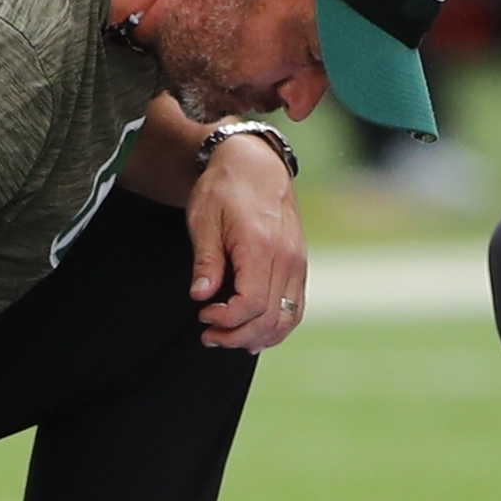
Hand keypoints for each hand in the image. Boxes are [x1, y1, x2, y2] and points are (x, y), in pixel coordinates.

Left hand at [187, 132, 306, 350]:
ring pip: (288, 318)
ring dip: (259, 336)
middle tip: (209, 336)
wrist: (256, 164)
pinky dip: (277, 326)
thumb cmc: (225, 188)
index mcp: (261, 246)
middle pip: (270, 318)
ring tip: (229, 337)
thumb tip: (201, 296)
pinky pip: (296, 307)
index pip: (251, 303)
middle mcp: (287, 258)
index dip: (226, 320)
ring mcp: (298, 263)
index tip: (203, 315)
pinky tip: (253, 329)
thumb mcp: (205, 219)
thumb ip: (206, 260)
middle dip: (237, 335)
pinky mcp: (300, 265)